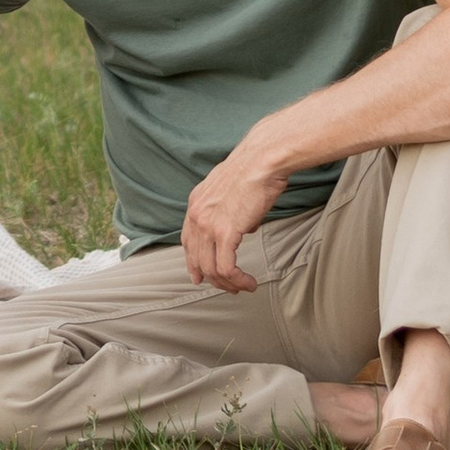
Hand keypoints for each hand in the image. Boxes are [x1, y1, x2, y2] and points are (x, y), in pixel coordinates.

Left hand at [179, 142, 281, 291]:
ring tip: (244, 287)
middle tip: (229, 288)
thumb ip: (231, 210)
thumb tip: (244, 227)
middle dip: (212, 278)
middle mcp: (197, 215)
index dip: (192, 262)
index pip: (187, 240)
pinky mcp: (225, 233)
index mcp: (196, 203)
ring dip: (228, 283)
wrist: (261, 161)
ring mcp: (208, 225)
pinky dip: (238, 280)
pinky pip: (226, 268)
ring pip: (211, 268)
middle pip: (196, 259)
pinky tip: (249, 282)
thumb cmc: (255, 170)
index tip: (200, 276)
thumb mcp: (233, 191)